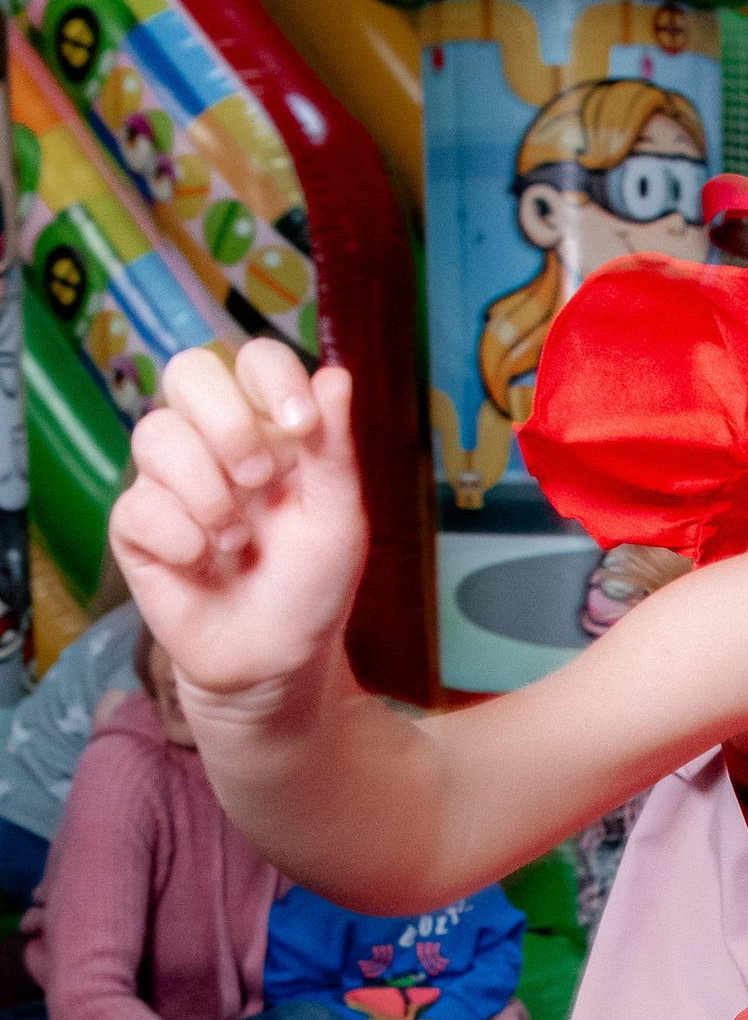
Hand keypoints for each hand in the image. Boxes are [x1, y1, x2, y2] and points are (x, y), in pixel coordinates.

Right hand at [111, 340, 366, 712]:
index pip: (254, 359)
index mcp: (267, 427)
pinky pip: (138, 505)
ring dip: (207, 493)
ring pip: (156, 434)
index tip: (301, 425)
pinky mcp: (135, 526)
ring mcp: (169, 480)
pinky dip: (180, 538)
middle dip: (226, 424)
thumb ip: (333, 449)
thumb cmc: (311, 585)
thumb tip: (336, 375)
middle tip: (257, 481)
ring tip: (236, 543)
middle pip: (188, 372)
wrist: (275, 660)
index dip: (271, 376)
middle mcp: (212, 441)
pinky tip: (203, 564)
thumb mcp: (338, 518)